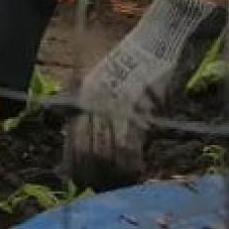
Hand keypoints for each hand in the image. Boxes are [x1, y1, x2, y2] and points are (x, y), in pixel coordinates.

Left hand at [64, 0, 226, 188]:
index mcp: (82, 96)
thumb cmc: (132, 58)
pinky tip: (137, 171)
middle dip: (93, 176)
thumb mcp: (100, 77)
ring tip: (120, 183)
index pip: (71, 142)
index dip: (74, 167)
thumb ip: (90, 106)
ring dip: (113, 175)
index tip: (80, 181)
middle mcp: (93, 105)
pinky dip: (132, 165)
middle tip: (102, 187)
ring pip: (107, 156)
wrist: (157, 41)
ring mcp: (115, 110)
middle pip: (87, 154)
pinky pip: (129, 150)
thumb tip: (92, 141)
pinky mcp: (137, 113)